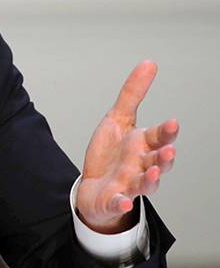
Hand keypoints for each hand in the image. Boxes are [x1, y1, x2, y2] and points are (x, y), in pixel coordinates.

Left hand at [76, 60, 177, 233]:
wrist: (94, 187)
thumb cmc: (111, 153)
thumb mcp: (118, 119)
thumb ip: (133, 94)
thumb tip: (149, 64)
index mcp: (143, 145)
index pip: (159, 137)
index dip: (166, 132)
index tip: (172, 123)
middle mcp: (141, 166)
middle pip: (158, 162)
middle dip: (165, 157)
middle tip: (168, 151)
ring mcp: (129, 184)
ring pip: (145, 184)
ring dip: (150, 179)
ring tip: (153, 171)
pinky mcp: (114, 200)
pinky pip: (120, 203)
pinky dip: (122, 203)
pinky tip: (125, 202)